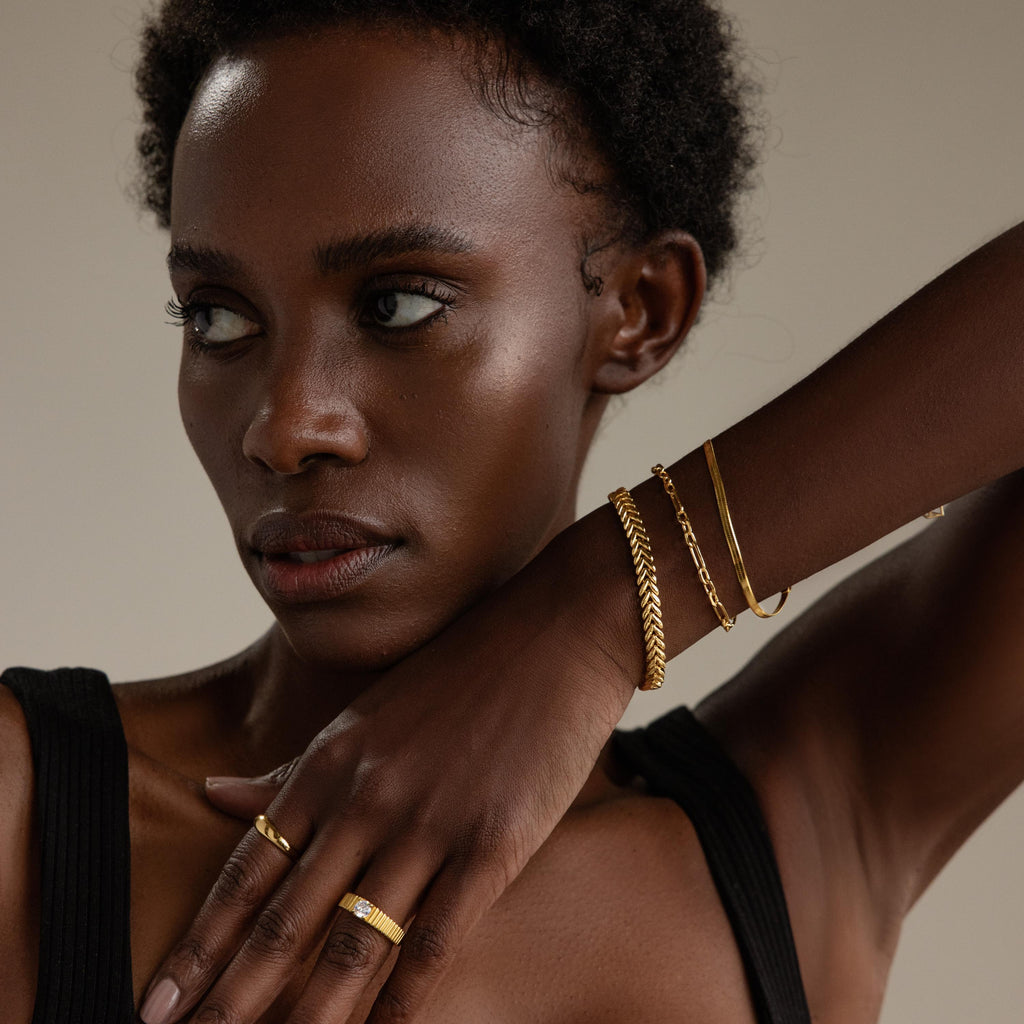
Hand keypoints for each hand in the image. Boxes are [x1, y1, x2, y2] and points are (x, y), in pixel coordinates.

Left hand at [138, 513, 638, 1023]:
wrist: (553, 633)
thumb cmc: (459, 673)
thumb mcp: (363, 716)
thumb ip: (291, 770)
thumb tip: (211, 794)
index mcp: (328, 765)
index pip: (246, 874)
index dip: (199, 947)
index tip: (157, 1004)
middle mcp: (365, 798)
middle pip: (282, 921)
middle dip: (228, 1000)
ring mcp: (427, 822)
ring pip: (350, 945)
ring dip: (304, 1020)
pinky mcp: (492, 843)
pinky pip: (436, 943)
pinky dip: (402, 1007)